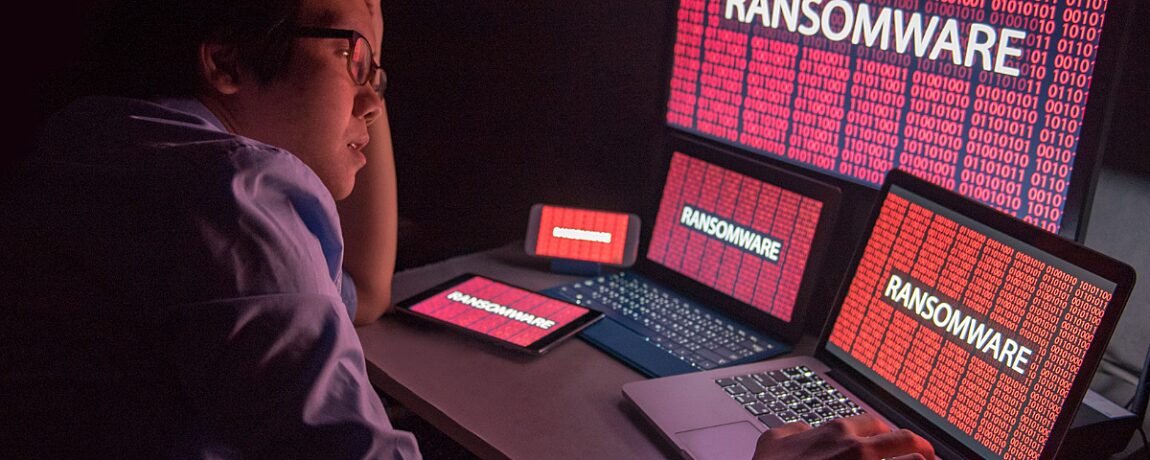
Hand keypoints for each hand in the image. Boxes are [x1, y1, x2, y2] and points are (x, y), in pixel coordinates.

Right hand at [751, 414, 933, 459]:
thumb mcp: (772, 442)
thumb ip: (792, 430)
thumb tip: (802, 429)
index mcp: (837, 431)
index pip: (875, 424)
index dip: (886, 432)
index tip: (893, 441)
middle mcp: (859, 450)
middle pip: (906, 440)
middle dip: (920, 447)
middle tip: (927, 454)